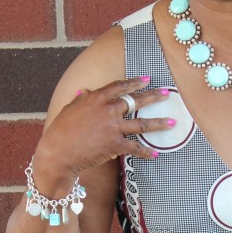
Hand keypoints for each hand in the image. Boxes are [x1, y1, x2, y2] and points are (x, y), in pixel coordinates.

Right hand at [33, 76, 174, 188]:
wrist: (58, 152)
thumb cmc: (61, 130)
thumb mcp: (70, 109)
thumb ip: (81, 100)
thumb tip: (85, 92)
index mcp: (96, 98)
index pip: (120, 86)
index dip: (135, 82)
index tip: (146, 79)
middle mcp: (108, 110)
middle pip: (136, 101)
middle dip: (153, 97)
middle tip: (166, 94)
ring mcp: (114, 127)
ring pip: (142, 123)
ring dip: (159, 123)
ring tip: (172, 122)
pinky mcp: (115, 145)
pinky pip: (135, 147)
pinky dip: (146, 151)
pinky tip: (156, 153)